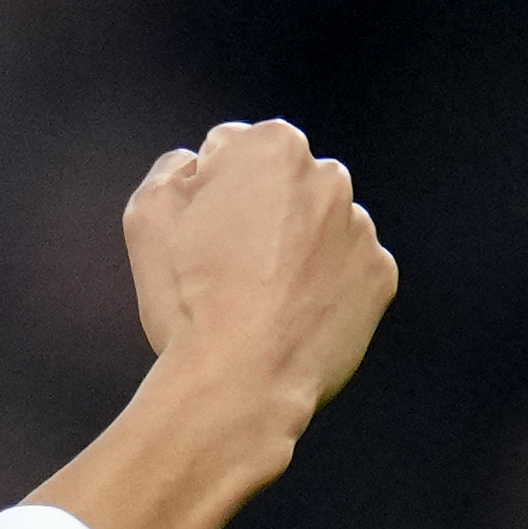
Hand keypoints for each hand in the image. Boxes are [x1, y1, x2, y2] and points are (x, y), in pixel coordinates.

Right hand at [121, 120, 396, 427]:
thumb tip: (198, 166)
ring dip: (293, 248)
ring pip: (317, 227)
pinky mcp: (380, 278)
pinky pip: (345, 271)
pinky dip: (322, 286)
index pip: (230, 150)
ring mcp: (361, 229)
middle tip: (226, 267)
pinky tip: (290, 316)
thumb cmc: (188, 295)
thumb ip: (173, 168)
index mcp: (273, 146)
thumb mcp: (147, 213)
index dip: (207, 193)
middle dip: (258, 212)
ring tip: (258, 299)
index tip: (199, 235)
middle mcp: (329, 177)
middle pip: (281, 186)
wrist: (242, 382)